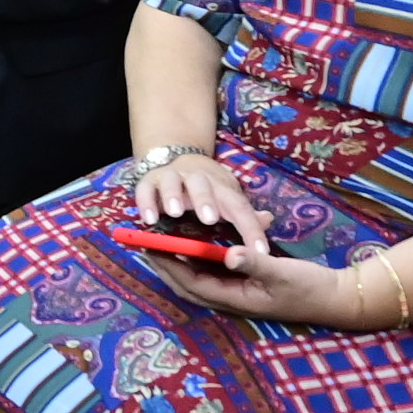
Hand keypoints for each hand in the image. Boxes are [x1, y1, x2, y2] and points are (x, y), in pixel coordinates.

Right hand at [130, 151, 271, 253]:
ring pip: (172, 182)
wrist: (181, 160)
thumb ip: (246, 214)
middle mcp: (197, 179)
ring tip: (174, 213)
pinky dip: (146, 203)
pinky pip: (144, 190)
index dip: (251, 229)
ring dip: (173, 196)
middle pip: (202, 186)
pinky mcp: (149, 182)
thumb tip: (267, 220)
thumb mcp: (230, 199)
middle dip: (205, 201)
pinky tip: (148, 220)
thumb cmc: (211, 191)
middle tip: (209, 219)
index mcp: (221, 188)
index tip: (260, 252)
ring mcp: (171, 178)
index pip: (239, 207)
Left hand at [142, 248, 378, 329]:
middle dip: (163, 262)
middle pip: (185, 281)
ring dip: (177, 259)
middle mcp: (230, 297)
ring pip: (196, 275)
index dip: (167, 265)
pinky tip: (193, 239)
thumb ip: (256, 264)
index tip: (148, 246)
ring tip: (158, 237)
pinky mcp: (244, 282)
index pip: (190, 282)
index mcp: (234, 299)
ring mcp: (236, 291)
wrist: (336, 297)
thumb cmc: (310, 288)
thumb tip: (230, 254)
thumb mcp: (283, 273)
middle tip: (143, 240)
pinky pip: (212, 269)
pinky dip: (198, 256)